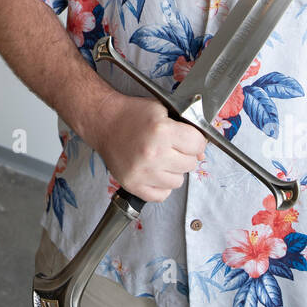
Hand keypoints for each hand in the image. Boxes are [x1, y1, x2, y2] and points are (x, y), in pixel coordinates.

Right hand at [86, 93, 206, 202]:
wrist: (105, 122)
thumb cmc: (133, 114)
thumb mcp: (163, 110)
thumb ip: (185, 129)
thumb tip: (201, 153)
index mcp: (162, 131)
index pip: (198, 145)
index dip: (195, 141)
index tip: (188, 140)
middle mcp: (153, 154)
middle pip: (190, 164)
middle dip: (184, 155)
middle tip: (171, 147)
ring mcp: (143, 172)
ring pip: (178, 182)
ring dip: (173, 171)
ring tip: (161, 159)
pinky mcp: (133, 185)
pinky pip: (162, 195)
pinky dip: (162, 186)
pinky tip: (154, 172)